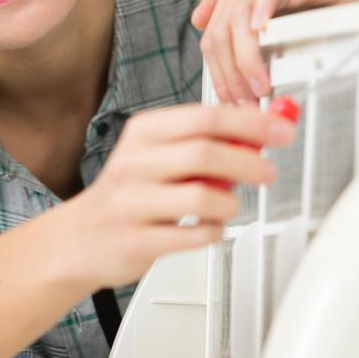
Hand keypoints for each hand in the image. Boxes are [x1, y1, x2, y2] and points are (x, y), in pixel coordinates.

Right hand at [63, 104, 295, 288]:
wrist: (79, 239)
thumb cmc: (128, 194)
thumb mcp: (156, 156)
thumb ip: (202, 145)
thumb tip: (257, 138)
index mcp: (144, 132)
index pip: (205, 117)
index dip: (250, 123)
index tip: (279, 130)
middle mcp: (134, 162)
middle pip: (204, 152)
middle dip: (248, 162)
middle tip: (268, 171)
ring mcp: (132, 202)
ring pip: (201, 196)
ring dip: (230, 203)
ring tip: (230, 205)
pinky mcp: (136, 240)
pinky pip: (192, 235)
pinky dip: (213, 231)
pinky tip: (210, 228)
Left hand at [191, 0, 356, 104]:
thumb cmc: (319, 16)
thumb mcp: (273, 35)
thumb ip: (237, 37)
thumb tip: (199, 27)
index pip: (211, 39)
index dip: (219, 75)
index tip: (234, 105)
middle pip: (221, 30)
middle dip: (232, 72)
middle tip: (251, 101)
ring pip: (240, 13)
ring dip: (247, 54)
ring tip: (261, 83)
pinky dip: (264, 5)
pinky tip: (264, 28)